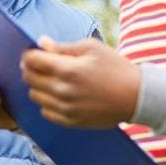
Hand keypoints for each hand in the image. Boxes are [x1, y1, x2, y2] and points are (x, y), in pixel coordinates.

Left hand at [21, 37, 140, 128]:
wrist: (136, 97)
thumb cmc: (115, 67)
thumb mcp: (91, 48)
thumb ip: (63, 47)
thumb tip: (42, 43)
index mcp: (67, 69)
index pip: (31, 60)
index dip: (29, 54)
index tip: (34, 52)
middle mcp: (62, 91)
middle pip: (29, 78)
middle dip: (30, 68)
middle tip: (42, 64)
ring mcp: (65, 108)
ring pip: (34, 95)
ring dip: (37, 85)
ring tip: (51, 79)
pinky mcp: (70, 121)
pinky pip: (45, 112)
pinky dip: (47, 102)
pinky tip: (58, 95)